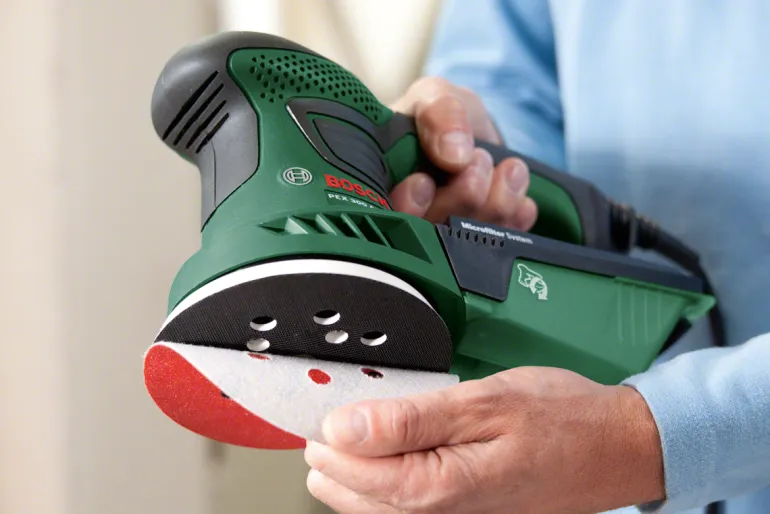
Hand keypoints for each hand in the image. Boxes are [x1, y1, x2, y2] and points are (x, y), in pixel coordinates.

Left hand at [305, 367, 664, 513]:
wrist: (617, 447)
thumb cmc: (562, 421)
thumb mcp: (483, 403)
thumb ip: (410, 419)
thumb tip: (346, 428)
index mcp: (441, 487)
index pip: (357, 473)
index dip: (328, 443)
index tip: (312, 414)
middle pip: (361, 497)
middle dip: (331, 464)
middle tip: (315, 429)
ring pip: (380, 508)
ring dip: (350, 479)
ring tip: (331, 450)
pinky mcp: (468, 511)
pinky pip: (409, 507)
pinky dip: (382, 486)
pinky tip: (378, 468)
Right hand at [389, 77, 537, 230]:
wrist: (471, 131)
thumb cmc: (440, 118)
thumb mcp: (434, 97)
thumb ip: (439, 114)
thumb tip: (456, 154)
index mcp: (383, 191)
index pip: (387, 221)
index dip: (408, 207)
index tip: (424, 180)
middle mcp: (411, 224)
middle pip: (434, 237)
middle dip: (463, 196)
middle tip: (477, 160)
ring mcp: (448, 240)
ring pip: (471, 244)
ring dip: (497, 203)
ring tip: (509, 169)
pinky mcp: (483, 245)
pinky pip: (502, 244)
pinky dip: (516, 217)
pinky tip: (519, 195)